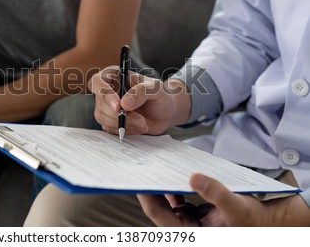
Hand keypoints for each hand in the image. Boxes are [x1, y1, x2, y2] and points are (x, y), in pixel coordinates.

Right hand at [88, 66, 190, 135]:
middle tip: (140, 120)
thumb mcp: (156, 89)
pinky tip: (139, 126)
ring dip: (124, 124)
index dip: (104, 94)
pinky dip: (126, 130)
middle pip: (100, 104)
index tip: (118, 106)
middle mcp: (108, 91)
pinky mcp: (110, 121)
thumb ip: (141, 92)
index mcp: (115, 76)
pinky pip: (110, 129)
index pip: (97, 81)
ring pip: (103, 118)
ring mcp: (107, 107)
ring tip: (143, 123)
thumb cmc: (160, 95)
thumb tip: (124, 104)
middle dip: (119, 115)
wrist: (166, 112)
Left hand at [137, 173, 309, 225]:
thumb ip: (216, 193)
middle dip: (151, 192)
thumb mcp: (236, 206)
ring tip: (153, 171)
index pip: (161, 218)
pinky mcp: (195, 216)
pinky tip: (171, 177)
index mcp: (194, 235)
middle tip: (142, 172)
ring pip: (168, 206)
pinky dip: (174, 190)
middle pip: (160, 211)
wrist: (268, 222)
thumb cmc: (254, 219)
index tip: (139, 183)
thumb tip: (195, 177)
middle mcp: (189, 231)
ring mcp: (191, 224)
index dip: (148, 199)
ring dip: (161, 190)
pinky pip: (178, 202)